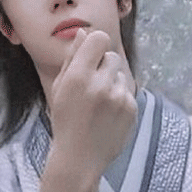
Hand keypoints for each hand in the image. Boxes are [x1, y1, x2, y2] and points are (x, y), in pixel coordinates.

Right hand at [48, 28, 137, 179]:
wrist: (79, 158)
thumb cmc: (65, 120)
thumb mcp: (59, 88)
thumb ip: (71, 58)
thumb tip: (83, 33)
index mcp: (78, 76)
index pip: (99, 38)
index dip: (95, 45)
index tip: (91, 56)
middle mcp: (100, 84)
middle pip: (112, 55)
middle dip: (103, 66)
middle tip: (92, 86)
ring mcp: (118, 97)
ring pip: (120, 74)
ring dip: (111, 82)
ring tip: (99, 104)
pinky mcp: (131, 108)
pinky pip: (128, 90)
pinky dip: (120, 98)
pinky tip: (108, 114)